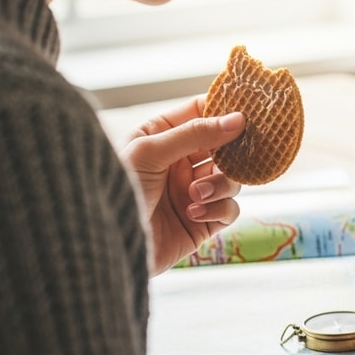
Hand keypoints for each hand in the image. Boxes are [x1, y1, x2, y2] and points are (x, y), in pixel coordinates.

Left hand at [120, 96, 245, 274]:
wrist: (106, 245)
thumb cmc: (118, 191)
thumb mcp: (150, 152)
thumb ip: (195, 133)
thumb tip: (237, 119)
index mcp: (161, 138)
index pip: (199, 113)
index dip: (223, 110)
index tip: (247, 110)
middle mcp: (179, 164)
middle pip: (223, 147)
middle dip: (231, 152)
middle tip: (237, 153)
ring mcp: (192, 193)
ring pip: (231, 178)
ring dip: (220, 184)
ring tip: (196, 194)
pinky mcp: (202, 222)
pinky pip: (229, 209)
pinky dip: (219, 208)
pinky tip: (194, 213)